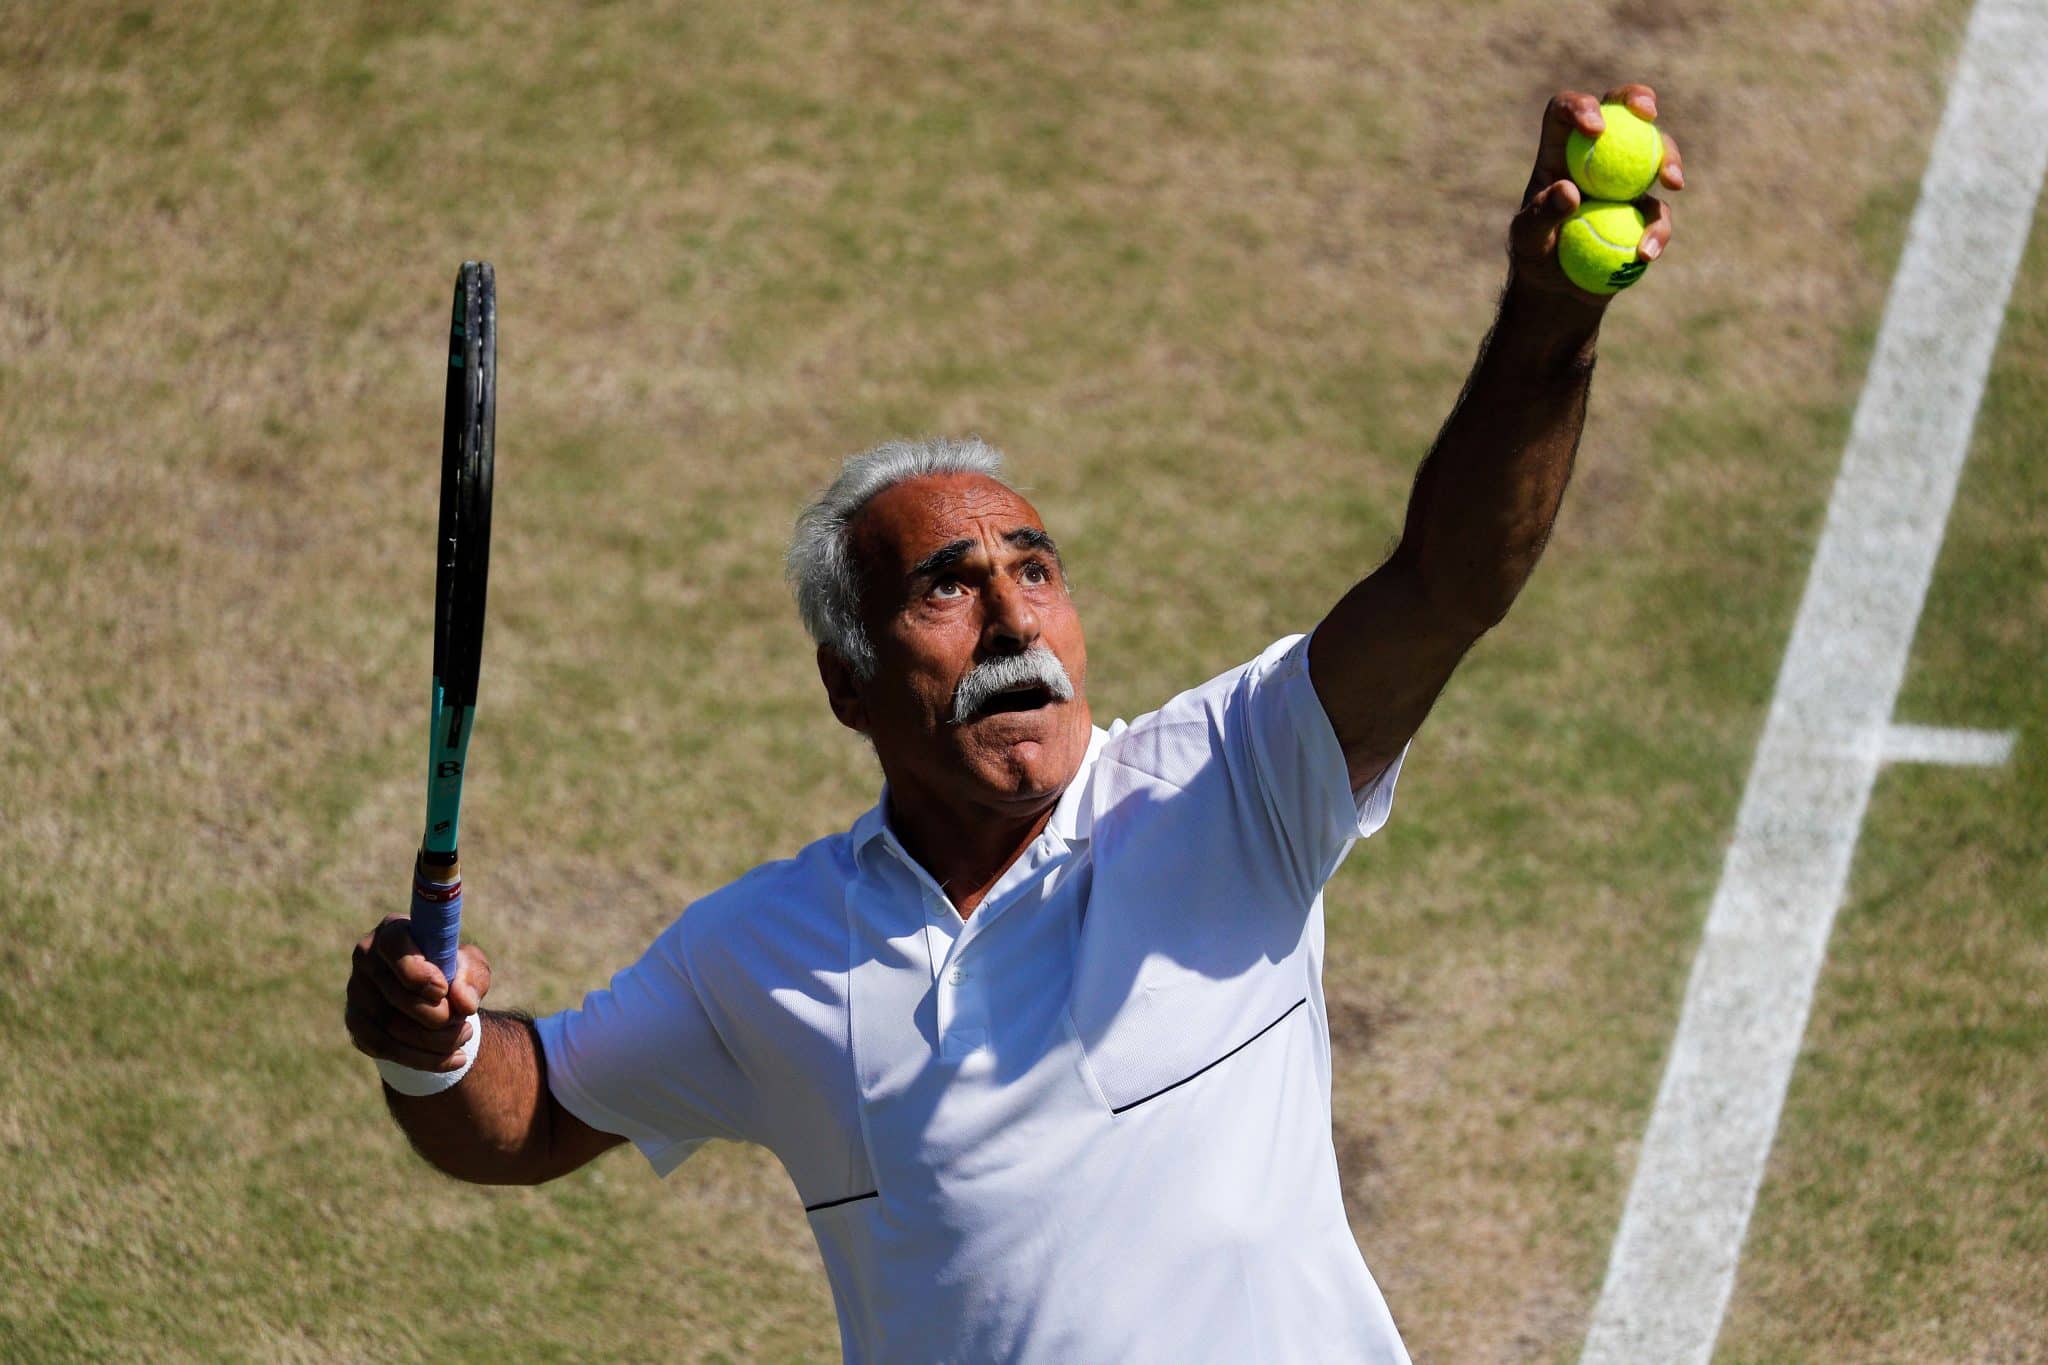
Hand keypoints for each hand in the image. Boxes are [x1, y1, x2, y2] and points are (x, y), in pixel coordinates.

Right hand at [344, 916, 492, 1071]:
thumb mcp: (470, 966)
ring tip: (465, 1035)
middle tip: (465, 1019)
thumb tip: (463, 1002)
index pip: (393, 946)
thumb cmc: (451, 971)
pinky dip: (424, 1059)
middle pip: (396, 995)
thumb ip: (472, 977)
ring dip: (436, 1040)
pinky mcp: (356, 1025)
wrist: (432, 998)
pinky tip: (456, 1059)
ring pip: (391, 1027)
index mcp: (392, 932)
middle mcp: (366, 959)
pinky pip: (386, 1049)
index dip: (416, 971)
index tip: (442, 989)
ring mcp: (356, 993)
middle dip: (438, 1015)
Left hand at [1509, 84, 1685, 305]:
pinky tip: (1647, 253)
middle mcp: (1596, 155)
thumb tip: (1571, 191)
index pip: (1565, 112)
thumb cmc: (1535, 254)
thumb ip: (1542, 214)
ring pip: (1655, 150)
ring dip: (1669, 158)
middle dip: (1637, 98)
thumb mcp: (1527, 238)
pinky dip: (1659, 230)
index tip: (1595, 128)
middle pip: (1620, 110)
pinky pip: (1659, 212)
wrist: (1558, 287)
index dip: (1581, 107)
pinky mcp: (1644, 210)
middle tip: (1649, 113)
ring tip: (1672, 183)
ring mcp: (1625, 179)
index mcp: (1560, 151)